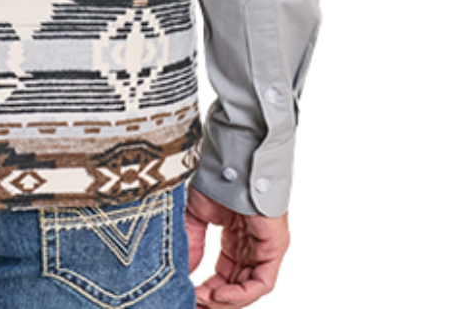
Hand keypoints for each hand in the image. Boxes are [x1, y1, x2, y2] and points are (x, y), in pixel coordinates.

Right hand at [185, 186, 289, 305]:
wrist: (230, 162)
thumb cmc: (216, 180)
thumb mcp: (196, 217)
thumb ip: (192, 246)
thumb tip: (183, 274)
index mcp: (236, 242)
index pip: (223, 278)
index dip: (206, 293)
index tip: (188, 298)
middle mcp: (251, 249)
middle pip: (236, 288)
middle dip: (214, 301)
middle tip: (194, 305)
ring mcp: (265, 250)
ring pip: (249, 290)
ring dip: (225, 301)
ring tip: (203, 301)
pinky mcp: (275, 249)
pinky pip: (262, 283)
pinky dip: (241, 293)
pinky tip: (220, 294)